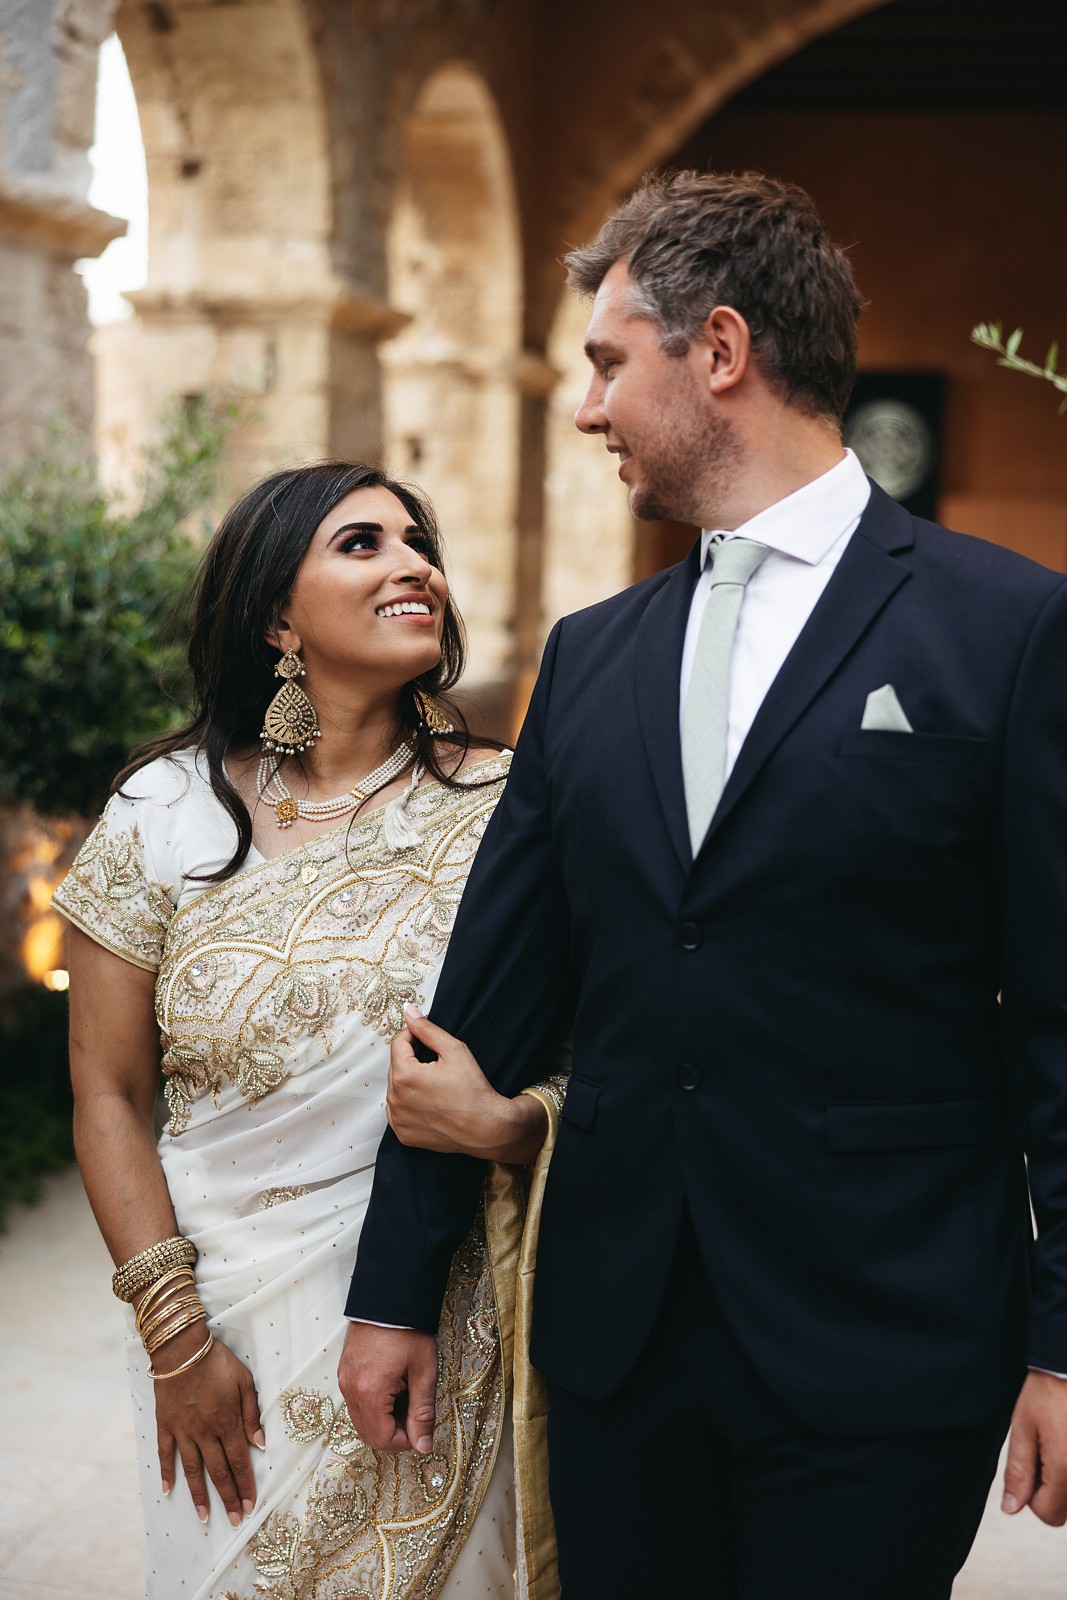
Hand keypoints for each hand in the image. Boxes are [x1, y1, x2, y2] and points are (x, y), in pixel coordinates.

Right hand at [153, 1322, 263, 1525]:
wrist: (181, 1348)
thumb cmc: (217, 1361)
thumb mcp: (244, 1381)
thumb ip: (252, 1414)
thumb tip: (259, 1444)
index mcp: (227, 1422)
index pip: (239, 1461)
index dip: (246, 1485)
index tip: (251, 1505)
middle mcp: (205, 1432)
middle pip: (219, 1471)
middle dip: (228, 1498)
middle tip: (235, 1520)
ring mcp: (182, 1431)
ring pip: (192, 1470)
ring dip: (200, 1495)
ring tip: (205, 1517)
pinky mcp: (165, 1425)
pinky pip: (165, 1454)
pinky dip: (166, 1472)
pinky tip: (167, 1490)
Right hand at [338, 1321, 437, 1452]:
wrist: (389, 1296)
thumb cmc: (409, 1330)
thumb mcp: (424, 1372)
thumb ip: (422, 1413)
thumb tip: (423, 1447)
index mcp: (369, 1392)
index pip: (381, 1439)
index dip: (405, 1441)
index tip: (422, 1428)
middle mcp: (350, 1389)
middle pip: (368, 1433)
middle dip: (394, 1432)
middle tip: (415, 1412)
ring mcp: (345, 1379)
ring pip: (362, 1419)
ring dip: (384, 1419)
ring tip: (406, 1395)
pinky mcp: (345, 1371)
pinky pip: (356, 1402)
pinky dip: (374, 1404)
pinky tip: (394, 1386)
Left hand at [388, 1005, 547, 1162]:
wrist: (486, 1128)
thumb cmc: (473, 1090)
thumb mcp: (454, 1051)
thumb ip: (427, 1029)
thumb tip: (409, 1012)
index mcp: (404, 1075)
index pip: (398, 1043)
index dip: (413, 1035)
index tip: (425, 1037)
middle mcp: (395, 1099)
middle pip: (396, 1066)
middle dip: (412, 1060)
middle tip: (436, 1064)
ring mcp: (398, 1119)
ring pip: (396, 1089)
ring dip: (409, 1081)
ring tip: (434, 1084)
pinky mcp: (403, 1134)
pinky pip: (399, 1111)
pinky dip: (409, 1104)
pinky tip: (428, 1102)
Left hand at [1002, 1371, 1066, 1525]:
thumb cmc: (1048, 1391)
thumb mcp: (1023, 1426)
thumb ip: (1018, 1471)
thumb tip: (1011, 1508)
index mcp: (1065, 1469)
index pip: (1047, 1514)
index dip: (1030, 1495)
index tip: (1030, 1463)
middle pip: (1064, 1511)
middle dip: (1049, 1491)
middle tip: (1043, 1452)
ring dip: (1061, 1479)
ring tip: (1057, 1444)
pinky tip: (1065, 1442)